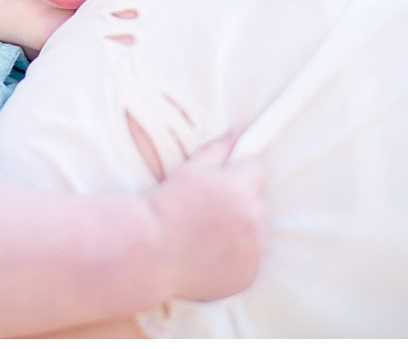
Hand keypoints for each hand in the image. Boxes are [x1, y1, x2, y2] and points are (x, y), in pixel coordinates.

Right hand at [150, 133, 267, 305]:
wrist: (149, 253)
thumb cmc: (166, 207)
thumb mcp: (191, 170)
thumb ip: (220, 149)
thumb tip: (238, 132)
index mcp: (241, 187)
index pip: (258, 170)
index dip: (240, 176)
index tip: (222, 188)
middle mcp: (253, 217)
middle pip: (258, 203)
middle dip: (241, 205)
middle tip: (211, 216)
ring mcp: (252, 249)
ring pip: (257, 233)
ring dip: (243, 233)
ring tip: (210, 240)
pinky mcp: (248, 274)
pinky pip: (251, 260)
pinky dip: (238, 260)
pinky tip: (213, 259)